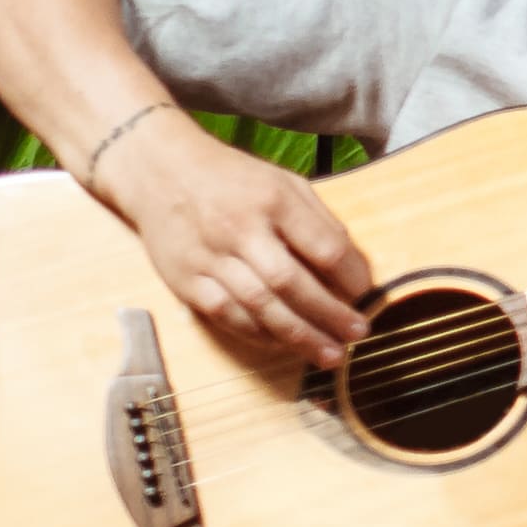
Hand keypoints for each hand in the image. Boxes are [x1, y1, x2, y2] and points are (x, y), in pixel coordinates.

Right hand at [102, 116, 376, 370]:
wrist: (160, 172)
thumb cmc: (233, 179)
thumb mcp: (284, 182)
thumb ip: (318, 222)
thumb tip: (353, 267)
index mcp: (273, 201)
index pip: (323, 247)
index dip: (352, 276)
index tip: (367, 294)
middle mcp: (240, 230)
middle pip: (291, 283)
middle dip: (329, 315)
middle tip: (358, 333)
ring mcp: (209, 258)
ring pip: (259, 307)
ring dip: (299, 336)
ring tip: (330, 354)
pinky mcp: (185, 281)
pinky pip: (227, 316)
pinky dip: (260, 335)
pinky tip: (285, 344)